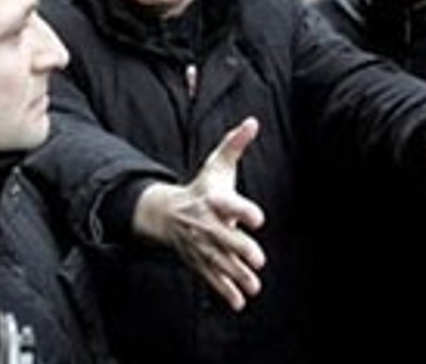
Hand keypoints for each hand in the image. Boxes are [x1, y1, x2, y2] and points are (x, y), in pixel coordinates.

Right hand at [133, 118, 265, 310]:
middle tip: (258, 258)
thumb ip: (235, 145)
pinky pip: (212, 278)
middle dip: (240, 248)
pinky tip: (240, 303)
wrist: (167, 213)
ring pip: (220, 262)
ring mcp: (202, 246)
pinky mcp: (200, 262)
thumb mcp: (217, 165)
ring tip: (254, 286)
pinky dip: (225, 292)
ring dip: (237, 275)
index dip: (242, 210)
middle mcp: (206, 224)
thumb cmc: (202, 187)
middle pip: (224, 237)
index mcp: (213, 200)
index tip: (257, 217)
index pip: (228, 204)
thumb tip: (252, 122)